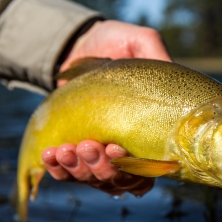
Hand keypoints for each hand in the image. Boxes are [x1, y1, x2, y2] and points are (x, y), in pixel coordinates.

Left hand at [42, 20, 170, 195]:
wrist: (77, 44)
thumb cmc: (115, 42)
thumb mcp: (141, 41)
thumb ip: (157, 54)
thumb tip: (170, 73)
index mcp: (151, 130)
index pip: (149, 168)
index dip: (135, 169)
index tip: (116, 149)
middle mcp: (129, 147)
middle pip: (120, 180)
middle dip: (102, 169)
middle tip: (88, 146)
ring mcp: (101, 152)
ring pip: (93, 180)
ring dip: (78, 170)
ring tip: (64, 150)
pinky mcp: (75, 150)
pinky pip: (68, 173)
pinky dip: (59, 169)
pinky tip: (51, 155)